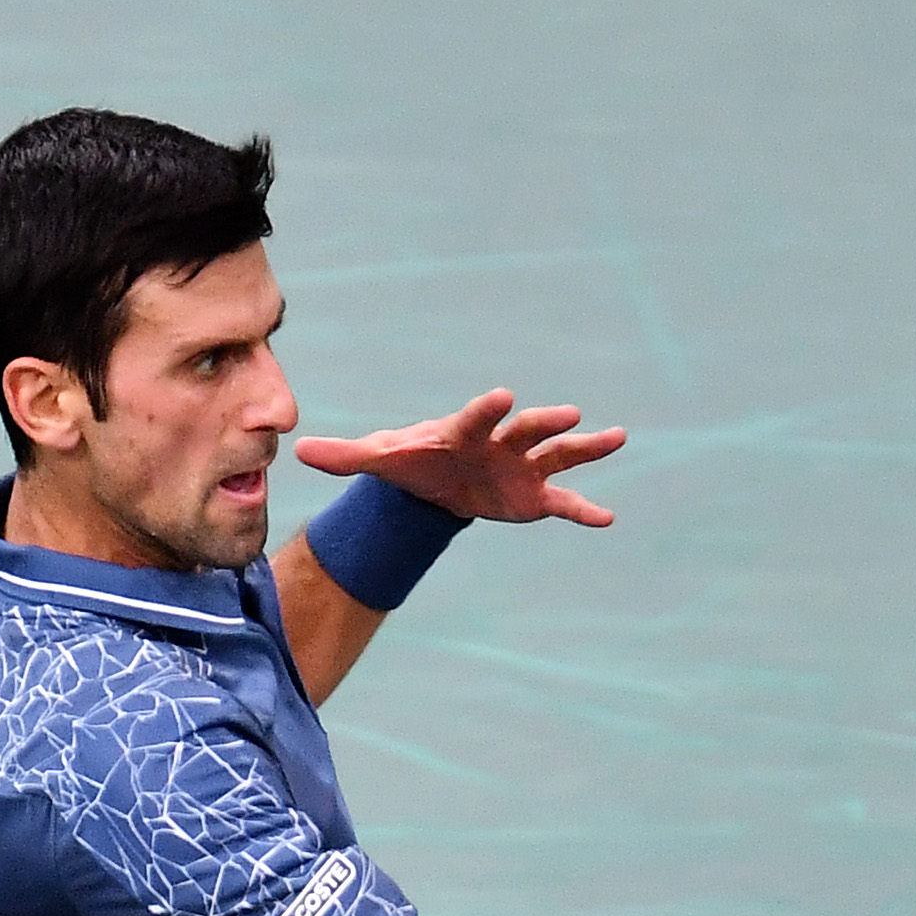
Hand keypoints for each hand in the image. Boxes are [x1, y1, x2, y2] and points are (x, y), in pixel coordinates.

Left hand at [293, 388, 625, 527]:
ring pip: (558, 453)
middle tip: (570, 413)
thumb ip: (346, 456)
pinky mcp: (534, 494)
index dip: (489, 409)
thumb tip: (298, 454)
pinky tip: (607, 519)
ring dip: (586, 448)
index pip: (477, 416)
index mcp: (465, 429)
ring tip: (616, 437)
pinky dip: (583, 509)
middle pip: (527, 428)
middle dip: (544, 422)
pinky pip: (563, 501)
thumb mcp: (380, 460)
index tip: (504, 396)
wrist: (438, 480)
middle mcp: (501, 441)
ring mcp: (522, 465)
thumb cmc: (412, 462)